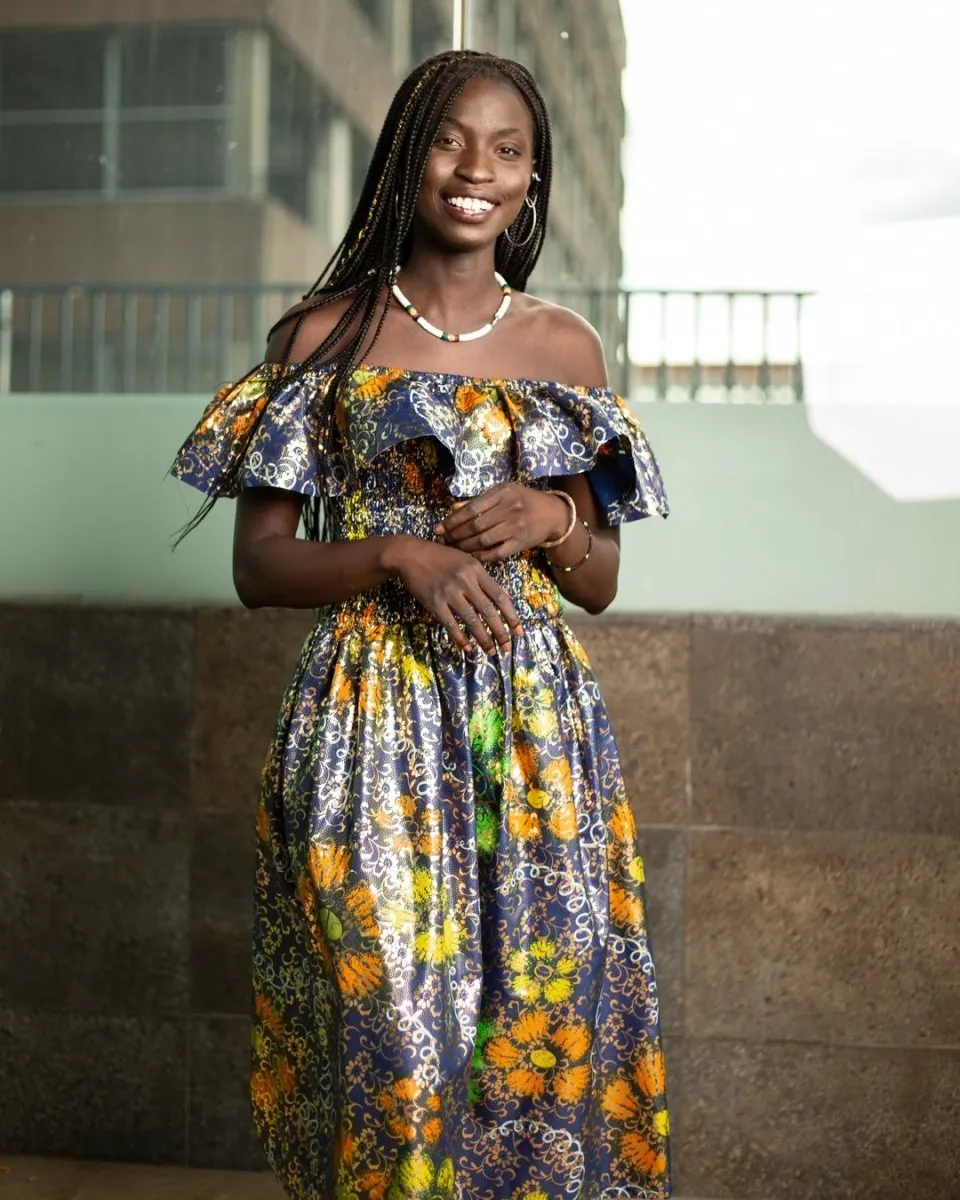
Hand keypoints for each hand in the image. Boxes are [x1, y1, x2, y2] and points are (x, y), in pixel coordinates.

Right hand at [387, 537, 521, 653]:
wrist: (410, 554)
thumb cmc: (440, 556)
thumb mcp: (465, 560)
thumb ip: (480, 578)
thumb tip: (497, 601)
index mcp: (477, 570)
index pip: (500, 596)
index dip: (512, 616)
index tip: (519, 631)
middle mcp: (466, 581)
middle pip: (489, 611)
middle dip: (500, 632)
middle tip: (506, 648)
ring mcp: (450, 593)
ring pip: (472, 621)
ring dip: (483, 639)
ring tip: (490, 651)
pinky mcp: (434, 602)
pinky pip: (451, 624)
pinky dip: (461, 638)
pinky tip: (468, 647)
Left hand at [435, 483, 569, 562]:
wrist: (553, 514)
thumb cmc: (524, 501)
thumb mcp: (503, 493)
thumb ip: (478, 501)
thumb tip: (452, 508)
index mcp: (502, 493)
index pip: (471, 508)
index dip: (453, 520)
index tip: (439, 528)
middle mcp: (509, 509)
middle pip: (475, 525)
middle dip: (455, 534)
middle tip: (443, 541)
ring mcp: (516, 527)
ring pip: (483, 539)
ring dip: (464, 546)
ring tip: (453, 549)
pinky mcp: (521, 543)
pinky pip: (497, 553)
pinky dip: (481, 556)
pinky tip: (470, 556)